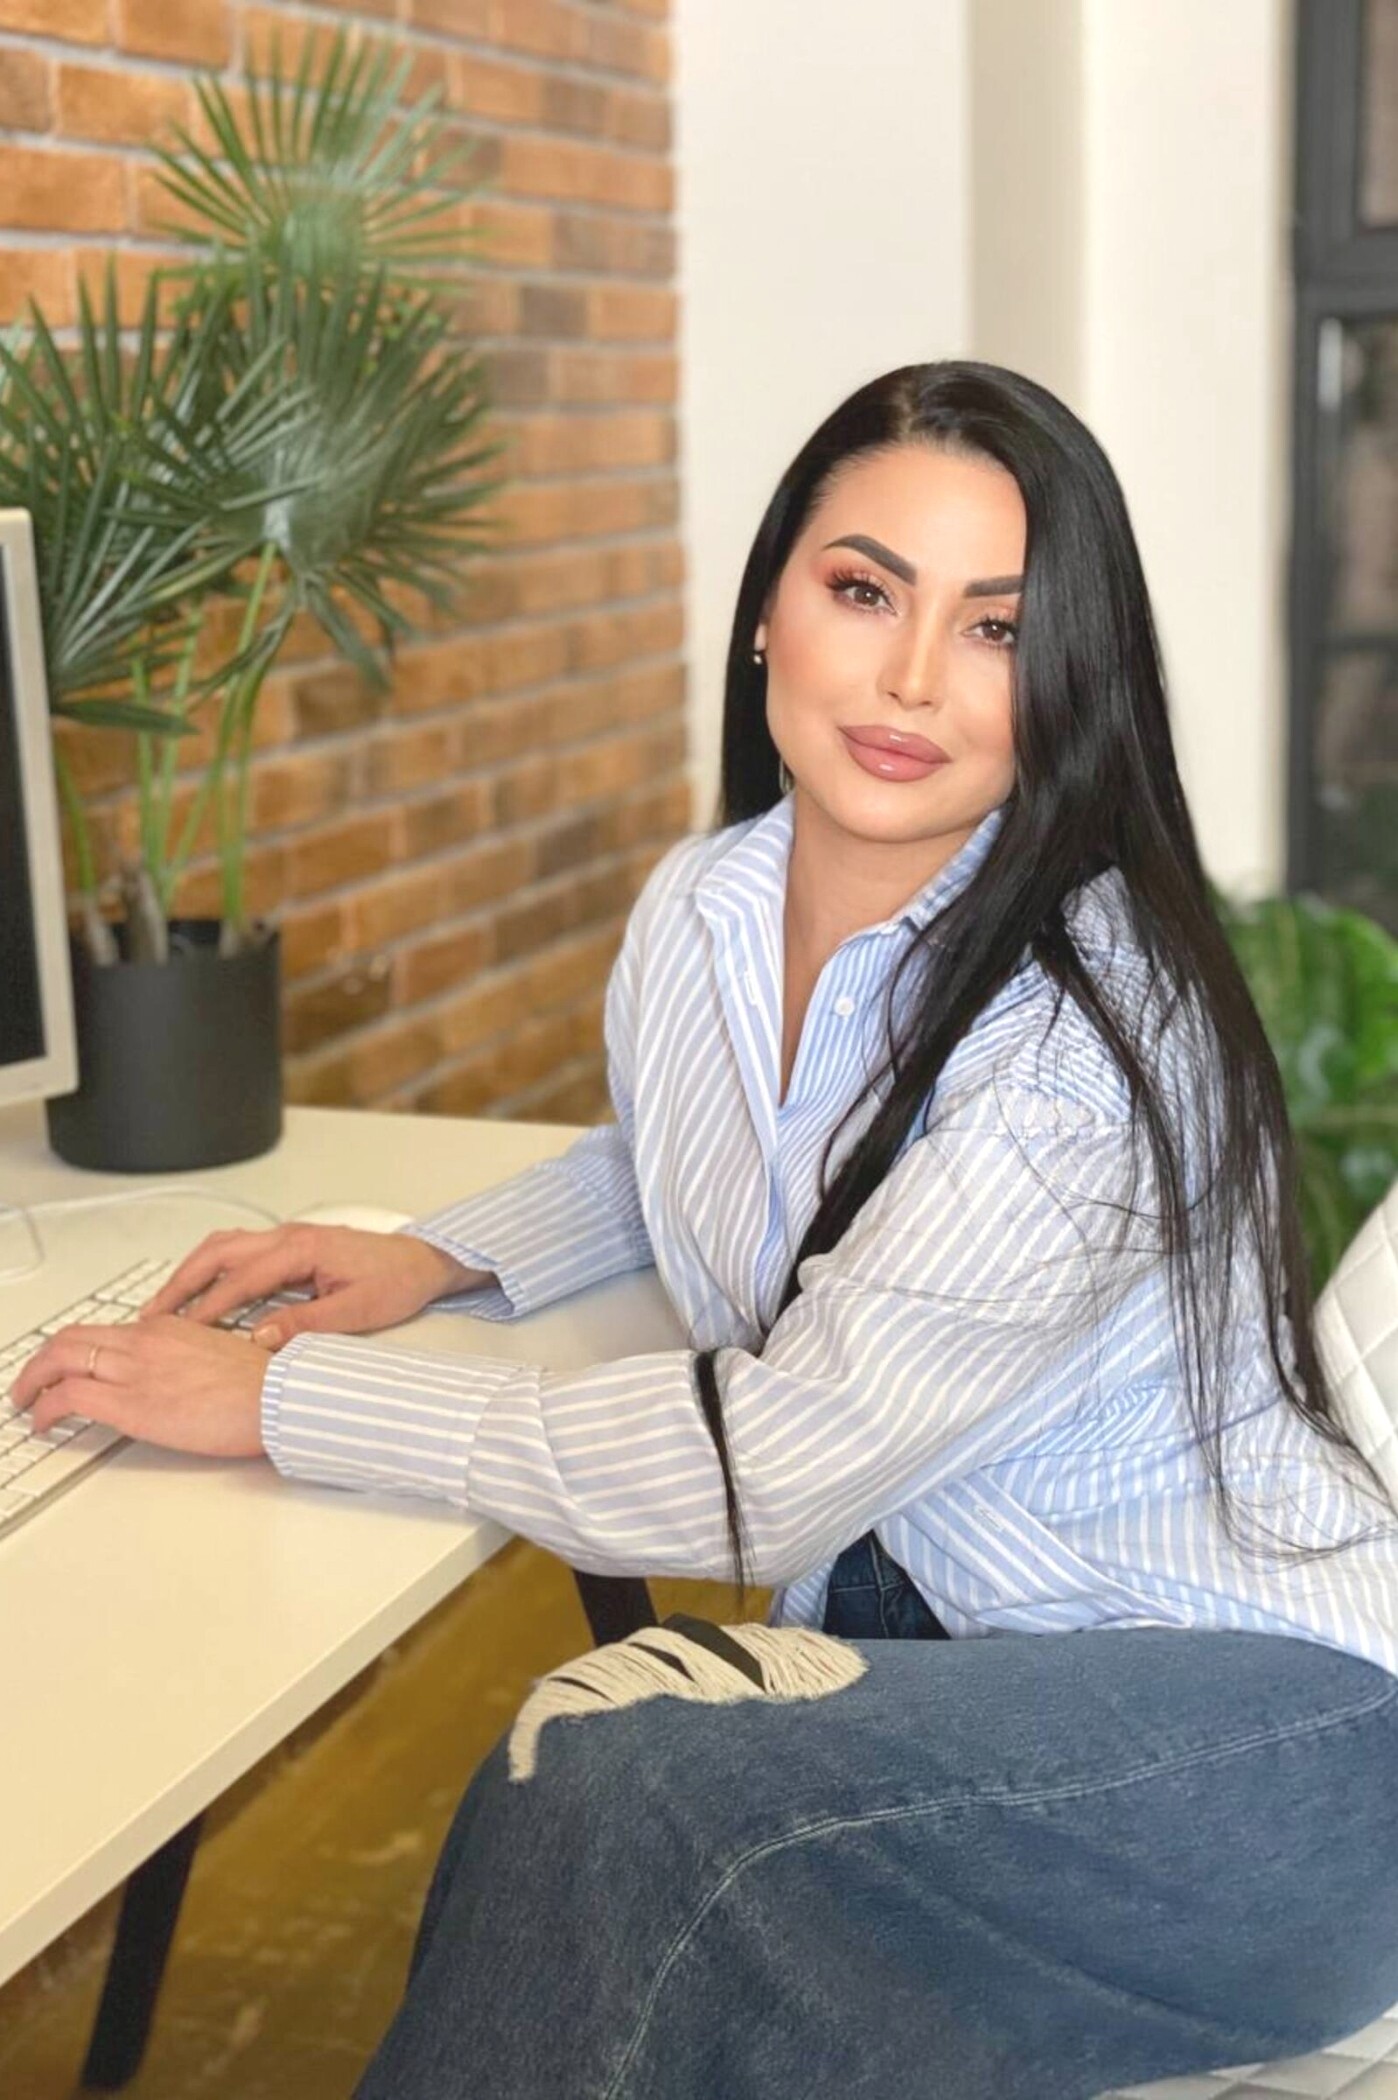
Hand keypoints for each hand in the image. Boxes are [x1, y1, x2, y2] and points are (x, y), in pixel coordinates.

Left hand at [10, 1316, 269, 1455]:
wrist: (278, 1398)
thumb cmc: (262, 1385)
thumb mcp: (218, 1356)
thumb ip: (186, 1357)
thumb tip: (171, 1375)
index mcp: (167, 1328)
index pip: (101, 1329)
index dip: (72, 1347)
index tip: (65, 1364)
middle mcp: (144, 1340)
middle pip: (69, 1337)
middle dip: (39, 1360)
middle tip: (30, 1380)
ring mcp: (134, 1370)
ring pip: (58, 1359)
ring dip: (31, 1381)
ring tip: (25, 1400)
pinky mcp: (130, 1404)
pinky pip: (67, 1396)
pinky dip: (43, 1407)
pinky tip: (40, 1421)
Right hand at [136, 1223, 489, 1349]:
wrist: (422, 1261)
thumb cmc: (396, 1281)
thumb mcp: (358, 1310)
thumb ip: (307, 1324)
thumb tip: (260, 1339)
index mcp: (303, 1248)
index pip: (242, 1279)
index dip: (209, 1307)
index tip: (182, 1331)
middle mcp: (289, 1235)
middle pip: (219, 1252)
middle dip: (182, 1282)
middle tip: (153, 1313)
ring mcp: (287, 1236)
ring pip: (224, 1247)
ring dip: (192, 1272)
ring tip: (166, 1304)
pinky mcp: (290, 1245)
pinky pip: (239, 1251)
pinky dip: (212, 1269)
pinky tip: (200, 1292)